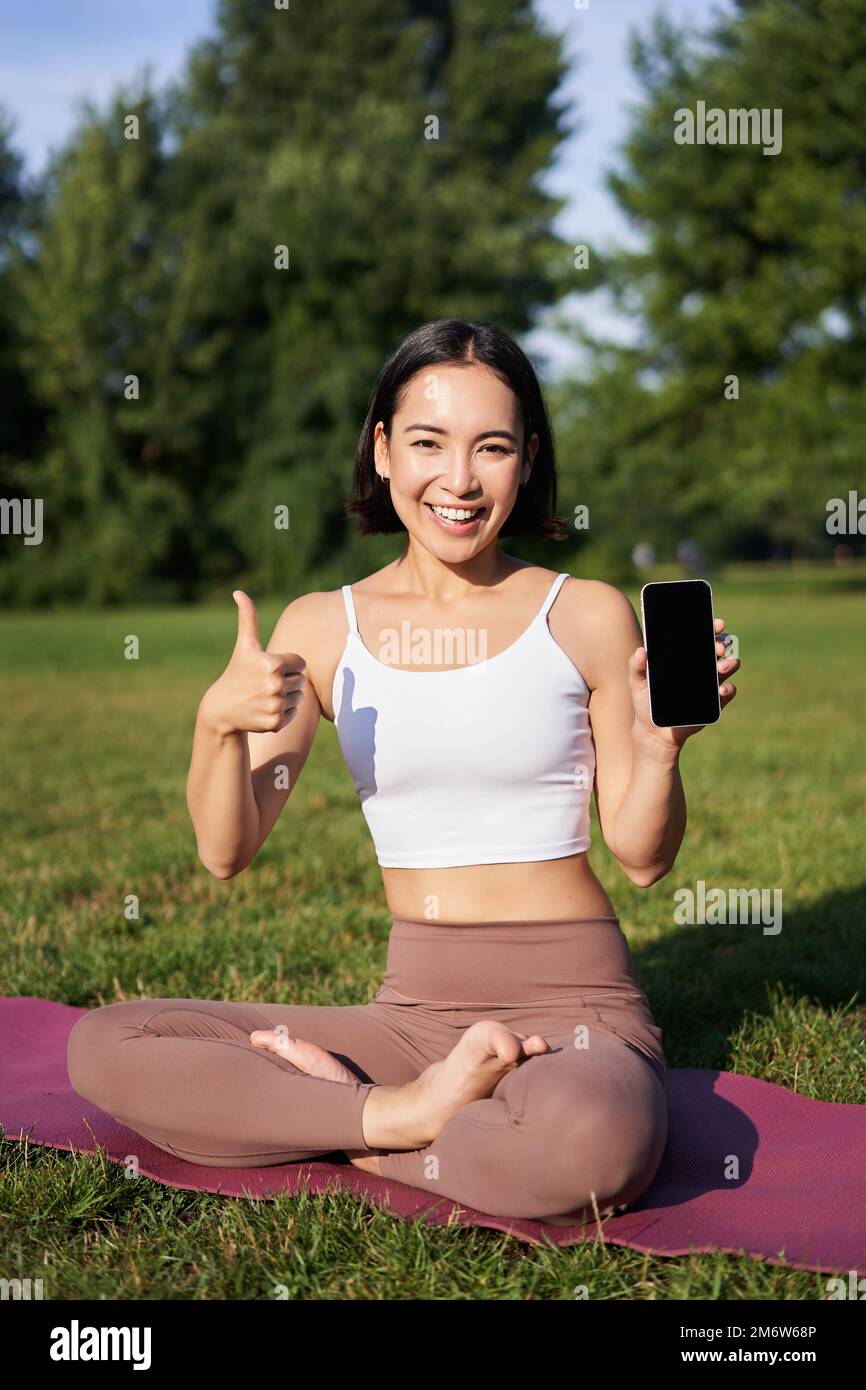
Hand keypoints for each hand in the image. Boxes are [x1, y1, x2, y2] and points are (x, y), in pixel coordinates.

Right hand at [198, 591, 305, 736]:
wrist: (222, 708)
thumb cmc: (237, 672)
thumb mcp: (245, 646)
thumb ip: (248, 618)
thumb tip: (238, 592)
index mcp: (273, 663)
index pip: (300, 663)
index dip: (286, 665)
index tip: (267, 669)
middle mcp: (275, 685)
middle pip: (301, 680)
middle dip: (286, 681)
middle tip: (264, 684)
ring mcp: (275, 705)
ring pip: (299, 696)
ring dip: (286, 696)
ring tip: (265, 695)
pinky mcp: (276, 723)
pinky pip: (294, 713)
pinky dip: (284, 712)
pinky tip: (265, 708)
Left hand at [628, 615, 739, 756]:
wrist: (654, 732)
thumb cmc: (646, 702)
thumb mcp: (637, 683)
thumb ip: (636, 667)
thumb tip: (641, 651)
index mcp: (683, 658)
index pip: (700, 637)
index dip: (711, 628)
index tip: (716, 624)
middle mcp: (700, 667)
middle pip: (717, 649)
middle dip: (722, 644)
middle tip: (718, 647)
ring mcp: (710, 684)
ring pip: (728, 667)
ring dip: (730, 664)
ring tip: (723, 666)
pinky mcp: (715, 702)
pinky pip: (728, 692)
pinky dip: (728, 689)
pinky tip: (722, 689)